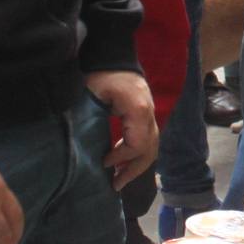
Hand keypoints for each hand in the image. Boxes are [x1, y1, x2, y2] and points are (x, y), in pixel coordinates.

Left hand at [85, 70, 157, 190]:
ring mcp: (150, 115)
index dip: (121, 158)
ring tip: (119, 179)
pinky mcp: (146, 116)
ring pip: (152, 147)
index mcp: (138, 111)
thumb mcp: (95, 95)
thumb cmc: (102, 76)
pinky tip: (123, 162)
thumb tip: (91, 150)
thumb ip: (94, 120)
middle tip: (115, 185)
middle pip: (149, 150)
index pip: (137, 144)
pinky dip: (138, 155)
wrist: (115, 57)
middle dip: (133, 170)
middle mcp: (149, 115)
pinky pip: (148, 141)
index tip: (103, 163)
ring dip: (137, 165)